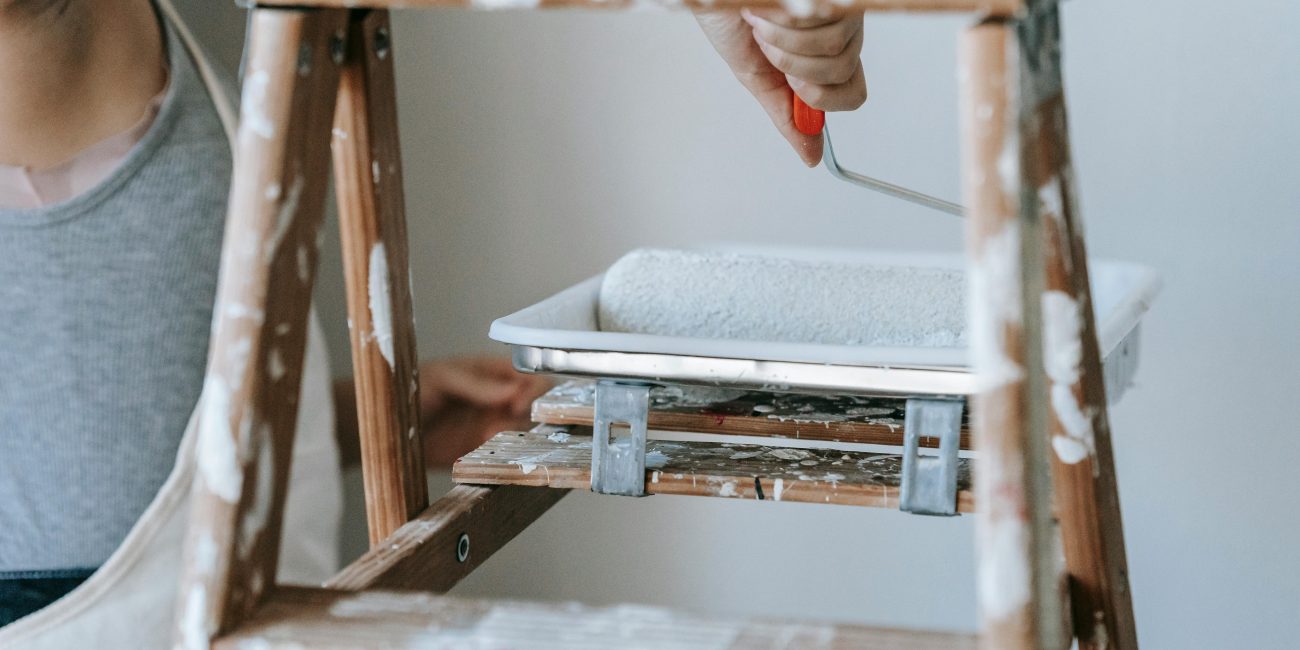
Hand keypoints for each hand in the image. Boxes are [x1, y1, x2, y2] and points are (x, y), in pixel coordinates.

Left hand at [418, 357, 551, 466]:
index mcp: (492, 374)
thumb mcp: (441, 378)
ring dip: (515, 435)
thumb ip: (476, 383)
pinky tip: (484, 450)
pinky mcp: (481, 451)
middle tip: (506, 422)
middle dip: (529, 415)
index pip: (528, 377)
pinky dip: (504, 454)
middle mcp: (498, 400)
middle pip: (535, 406)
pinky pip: (505, 453)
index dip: (532, 390)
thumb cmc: (409, 390)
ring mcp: (491, 426)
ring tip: (487, 437)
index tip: (518, 403)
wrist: (385, 428)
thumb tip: (512, 390)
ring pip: (524, 431)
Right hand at [695, 8, 866, 165]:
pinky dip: (783, 17)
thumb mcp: (755, 75)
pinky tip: (768, 6)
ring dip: (785, 39)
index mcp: (824, 58)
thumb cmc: (731, 17)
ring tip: (763, 20)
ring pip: (832, 46)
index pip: (853, 93)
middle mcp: (840, 31)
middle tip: (768, 46)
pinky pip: (821, 17)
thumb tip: (811, 156)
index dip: (823, 98)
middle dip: (795, 66)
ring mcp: (840, 8)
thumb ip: (786, 114)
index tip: (793, 86)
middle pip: (842, 71)